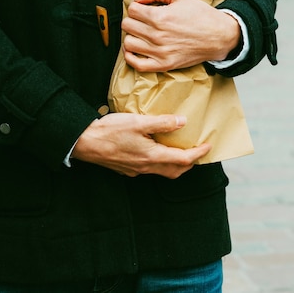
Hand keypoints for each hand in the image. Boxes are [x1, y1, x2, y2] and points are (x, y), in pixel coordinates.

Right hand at [71, 113, 210, 177]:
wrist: (84, 143)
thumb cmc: (110, 131)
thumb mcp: (139, 122)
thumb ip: (162, 122)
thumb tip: (182, 122)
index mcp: (152, 156)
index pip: (183, 159)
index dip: (198, 153)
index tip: (208, 146)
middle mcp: (146, 167)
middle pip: (175, 170)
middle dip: (189, 163)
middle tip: (198, 151)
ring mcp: (136, 170)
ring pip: (162, 171)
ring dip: (175, 164)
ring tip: (180, 151)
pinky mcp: (127, 168)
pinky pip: (150, 169)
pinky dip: (160, 162)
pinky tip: (156, 150)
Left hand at [121, 0, 240, 71]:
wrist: (218, 36)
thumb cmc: (201, 15)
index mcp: (160, 17)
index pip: (132, 10)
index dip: (137, 6)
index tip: (143, 8)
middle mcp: (157, 35)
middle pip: (127, 25)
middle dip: (134, 19)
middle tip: (143, 19)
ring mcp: (159, 52)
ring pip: (128, 43)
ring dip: (132, 36)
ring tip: (141, 33)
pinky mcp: (163, 64)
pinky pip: (136, 64)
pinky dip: (131, 56)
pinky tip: (136, 48)